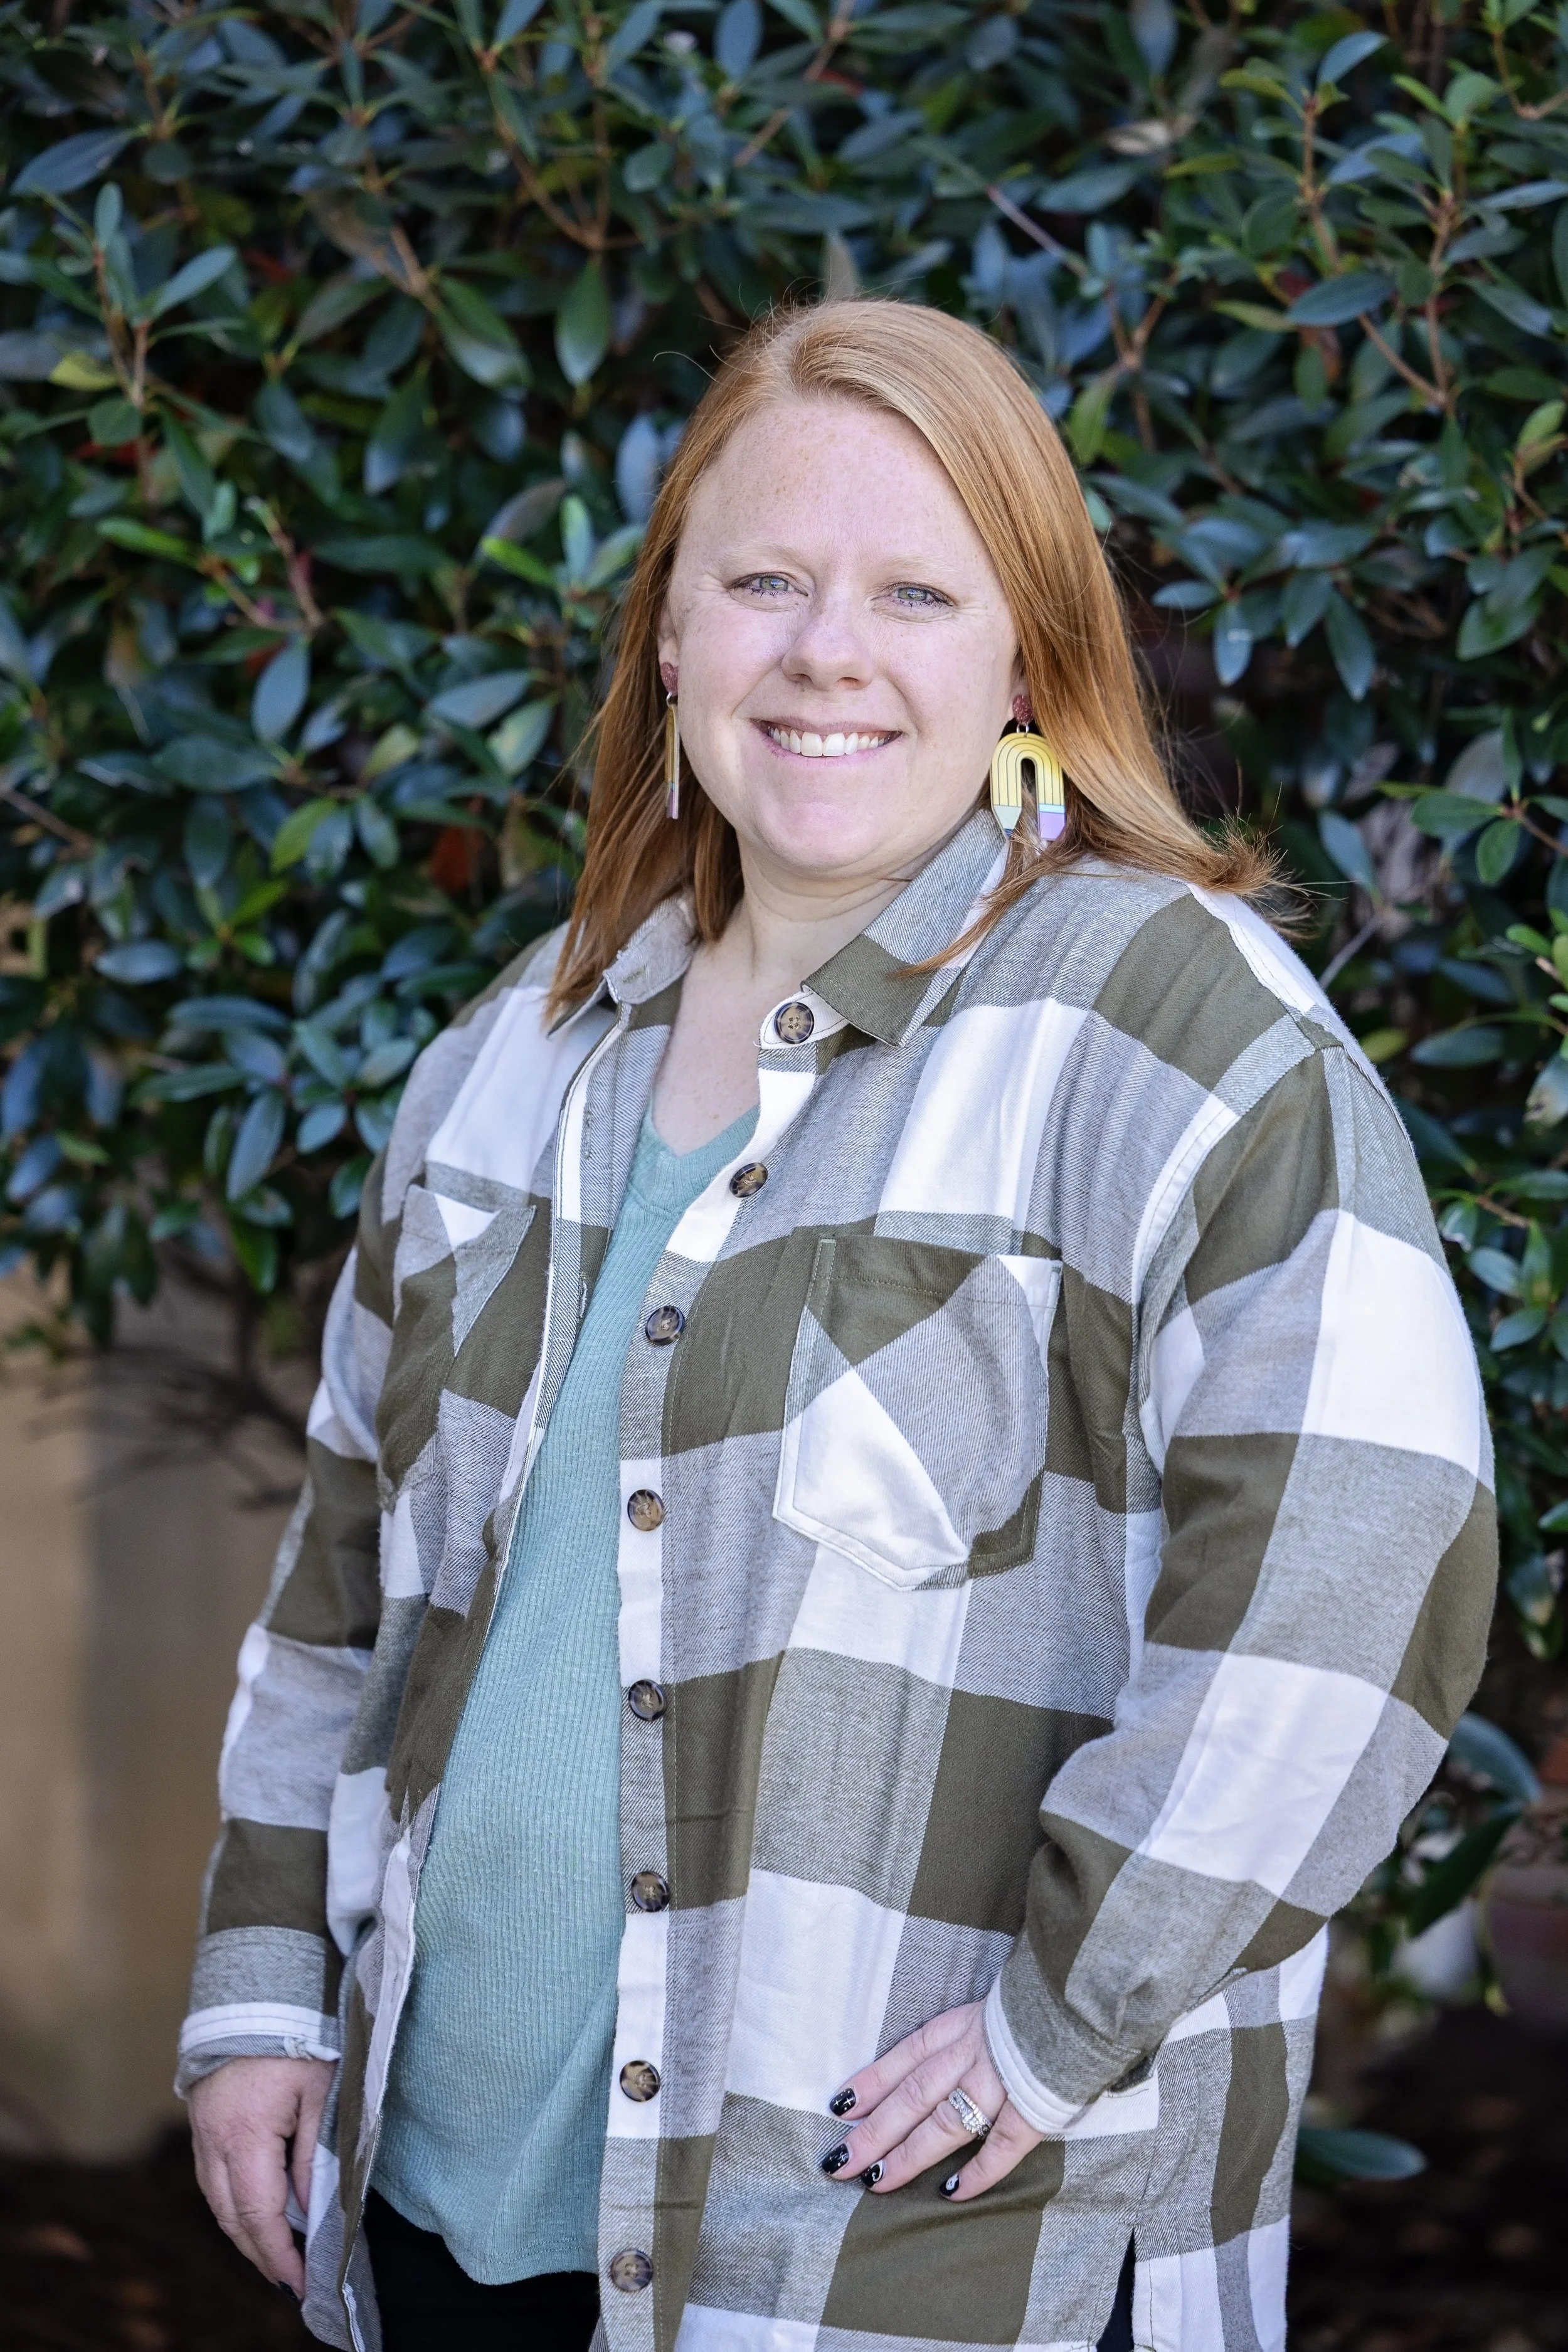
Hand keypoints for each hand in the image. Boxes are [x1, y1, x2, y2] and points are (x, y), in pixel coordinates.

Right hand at [190, 2055, 333, 2295]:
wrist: (256, 1992)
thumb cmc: (298, 2035)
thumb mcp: (320, 2092)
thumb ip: (312, 2153)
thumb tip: (309, 2208)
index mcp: (245, 2134)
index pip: (259, 2214)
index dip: (278, 2254)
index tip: (300, 2282)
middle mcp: (214, 2141)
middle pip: (232, 2217)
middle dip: (260, 2253)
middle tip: (290, 2279)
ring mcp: (201, 2133)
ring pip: (218, 2202)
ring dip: (244, 2232)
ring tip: (275, 2255)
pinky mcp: (201, 2123)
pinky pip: (213, 2179)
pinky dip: (233, 2204)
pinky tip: (254, 2212)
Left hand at [820, 2000, 1042, 2201]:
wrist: (1090, 1988)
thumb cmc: (1041, 1999)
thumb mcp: (990, 2004)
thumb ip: (965, 2033)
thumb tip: (936, 2066)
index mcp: (959, 2026)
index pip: (905, 2057)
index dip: (871, 2083)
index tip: (838, 2106)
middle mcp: (971, 2053)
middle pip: (912, 2096)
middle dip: (873, 2132)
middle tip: (838, 2162)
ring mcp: (1001, 2081)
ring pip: (944, 2122)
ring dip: (908, 2155)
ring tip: (876, 2182)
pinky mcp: (1034, 2106)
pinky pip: (1001, 2145)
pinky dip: (977, 2171)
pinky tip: (952, 2193)